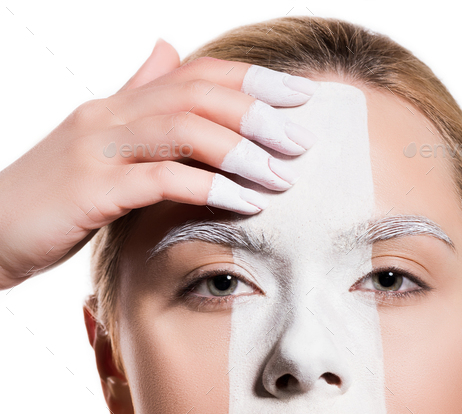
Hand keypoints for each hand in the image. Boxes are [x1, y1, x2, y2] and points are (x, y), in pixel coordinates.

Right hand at [0, 39, 316, 288]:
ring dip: (241, 151)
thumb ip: (135, 101)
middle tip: (301, 143)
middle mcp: (108, 116)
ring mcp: (97, 150)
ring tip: (281, 176)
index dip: (250, 80)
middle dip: (257, 113)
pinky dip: (210, 188)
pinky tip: (244, 203)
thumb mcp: (97, 144)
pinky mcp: (90, 191)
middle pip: (196, 94)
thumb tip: (167, 52)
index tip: (297, 98)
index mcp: (116, 106)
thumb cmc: (49, 199)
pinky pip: (161, 180)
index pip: (193, 75)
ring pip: (183, 129)